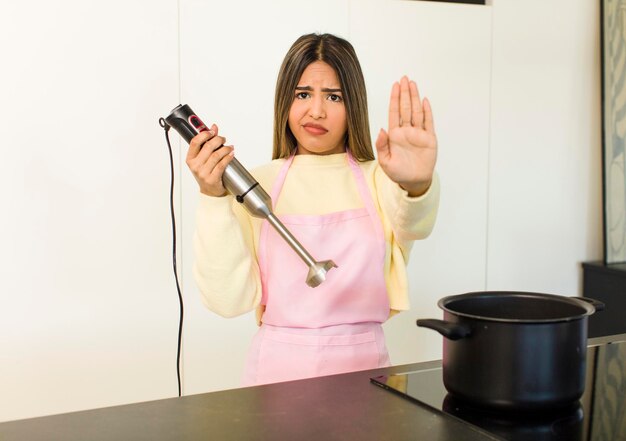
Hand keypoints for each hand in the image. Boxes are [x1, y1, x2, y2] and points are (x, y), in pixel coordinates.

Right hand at [185, 124, 234, 196]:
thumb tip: (214, 127)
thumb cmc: (206, 173)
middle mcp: (195, 166)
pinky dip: (228, 158)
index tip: (212, 131)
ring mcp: (203, 173)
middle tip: (223, 139)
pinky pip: (221, 165)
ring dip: (225, 149)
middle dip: (218, 140)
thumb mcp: (203, 158)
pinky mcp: (212, 179)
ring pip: (216, 155)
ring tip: (230, 147)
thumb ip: (207, 142)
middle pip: (208, 147)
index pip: (195, 142)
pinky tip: (231, 154)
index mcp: (190, 159)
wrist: (210, 191)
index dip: (204, 134)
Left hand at [375, 76, 436, 196]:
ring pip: (417, 112)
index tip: (395, 86)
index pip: (394, 113)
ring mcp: (418, 134)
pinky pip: (428, 122)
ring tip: (413, 84)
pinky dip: (427, 111)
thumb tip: (381, 130)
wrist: (413, 181)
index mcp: (395, 135)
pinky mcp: (429, 139)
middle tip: (404, 78)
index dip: (395, 99)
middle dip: (405, 93)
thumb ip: (382, 145)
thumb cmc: (398, 172)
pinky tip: (424, 100)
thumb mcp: (385, 161)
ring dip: (415, 98)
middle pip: (406, 108)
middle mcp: (406, 131)